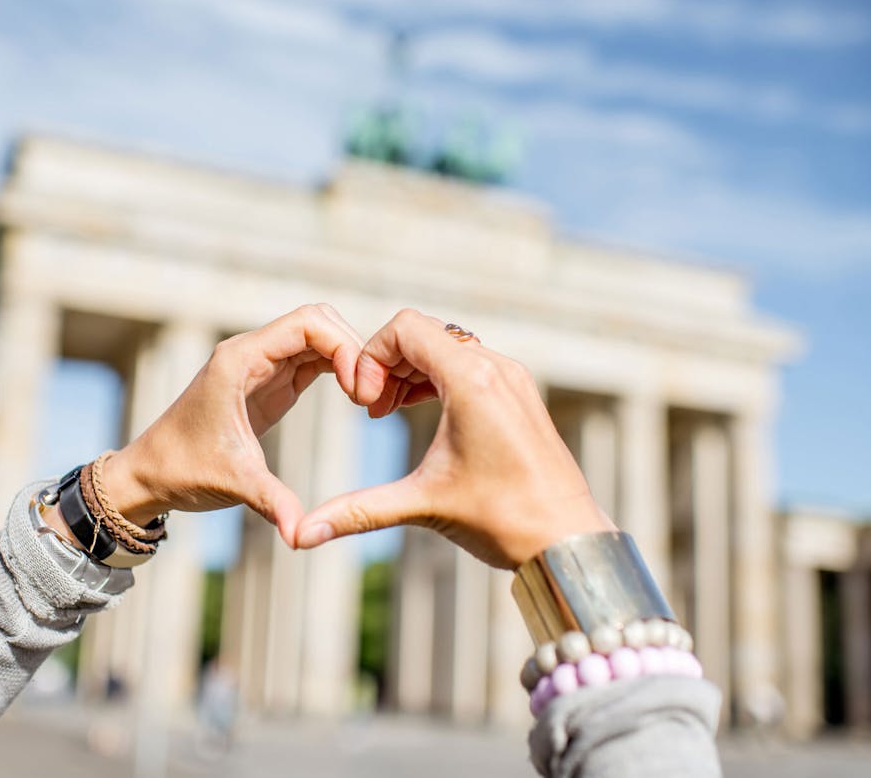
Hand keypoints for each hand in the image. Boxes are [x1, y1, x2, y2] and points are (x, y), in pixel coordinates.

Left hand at [95, 304, 362, 545]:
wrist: (151, 474)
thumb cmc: (184, 471)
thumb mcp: (234, 483)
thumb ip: (273, 502)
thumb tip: (300, 537)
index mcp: (240, 359)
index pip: (308, 323)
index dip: (344, 347)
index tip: (359, 392)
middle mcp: (251, 351)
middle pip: (319, 321)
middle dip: (353, 349)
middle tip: (371, 396)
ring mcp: (261, 364)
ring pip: (319, 337)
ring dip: (350, 359)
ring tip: (370, 399)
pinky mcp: (270, 382)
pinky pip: (313, 359)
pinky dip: (340, 370)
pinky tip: (357, 399)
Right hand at [295, 309, 613, 568]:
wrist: (569, 542)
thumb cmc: (503, 520)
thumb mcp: (423, 506)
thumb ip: (357, 512)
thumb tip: (301, 536)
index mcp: (472, 381)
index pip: (406, 327)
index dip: (372, 356)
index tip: (364, 403)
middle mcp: (496, 368)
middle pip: (424, 333)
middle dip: (387, 365)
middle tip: (373, 412)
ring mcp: (513, 379)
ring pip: (448, 347)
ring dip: (411, 371)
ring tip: (390, 413)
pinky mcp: (521, 395)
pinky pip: (471, 365)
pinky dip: (438, 379)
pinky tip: (421, 415)